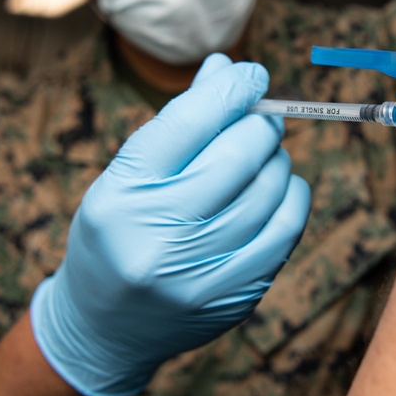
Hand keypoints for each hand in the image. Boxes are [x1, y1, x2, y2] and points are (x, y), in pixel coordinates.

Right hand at [30, 54, 310, 395]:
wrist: (103, 328)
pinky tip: (279, 188)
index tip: (251, 74)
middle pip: (237, 154)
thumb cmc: (120, 232)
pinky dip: (291, 196)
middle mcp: (158, 235)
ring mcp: (199, 273)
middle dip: (260, 123)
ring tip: (265, 155)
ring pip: (269, 189)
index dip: (231, 88)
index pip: (189, 122)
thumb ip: (179, 123)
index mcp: (122, 193)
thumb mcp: (128, 175)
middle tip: (262, 118)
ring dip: (277, 159)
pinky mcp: (234, 296)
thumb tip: (226, 67)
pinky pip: (286, 229)